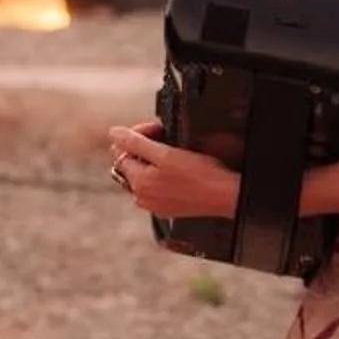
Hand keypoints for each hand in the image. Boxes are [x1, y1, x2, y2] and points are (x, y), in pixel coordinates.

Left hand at [107, 119, 238, 221]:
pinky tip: (176, 171)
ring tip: (172, 153)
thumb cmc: (200, 175)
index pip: (122, 151)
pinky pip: (155, 188)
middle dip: (142, 148)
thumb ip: (136, 143)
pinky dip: (160, 176)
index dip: (137, 135)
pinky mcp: (166, 209)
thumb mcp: (166, 153)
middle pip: (130, 165)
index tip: (156, 129)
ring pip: (142, 176)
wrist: (224, 195)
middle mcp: (141, 198)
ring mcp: (154, 205)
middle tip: (163, 136)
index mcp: (138, 183)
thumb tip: (114, 134)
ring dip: (151, 162)